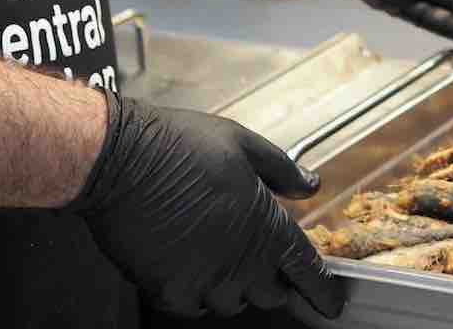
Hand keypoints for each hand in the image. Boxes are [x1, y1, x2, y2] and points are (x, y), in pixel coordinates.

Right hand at [71, 94, 342, 318]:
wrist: (122, 160)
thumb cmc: (181, 146)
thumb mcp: (244, 144)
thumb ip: (282, 171)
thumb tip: (310, 185)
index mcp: (264, 225)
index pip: (305, 269)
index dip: (321, 289)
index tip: (330, 302)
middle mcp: (238, 261)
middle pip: (271, 293)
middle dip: (274, 282)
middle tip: (264, 263)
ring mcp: (202, 280)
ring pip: (233, 303)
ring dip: (235, 288)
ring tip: (222, 258)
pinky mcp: (167, 290)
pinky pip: (194, 307)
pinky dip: (198, 294)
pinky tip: (192, 267)